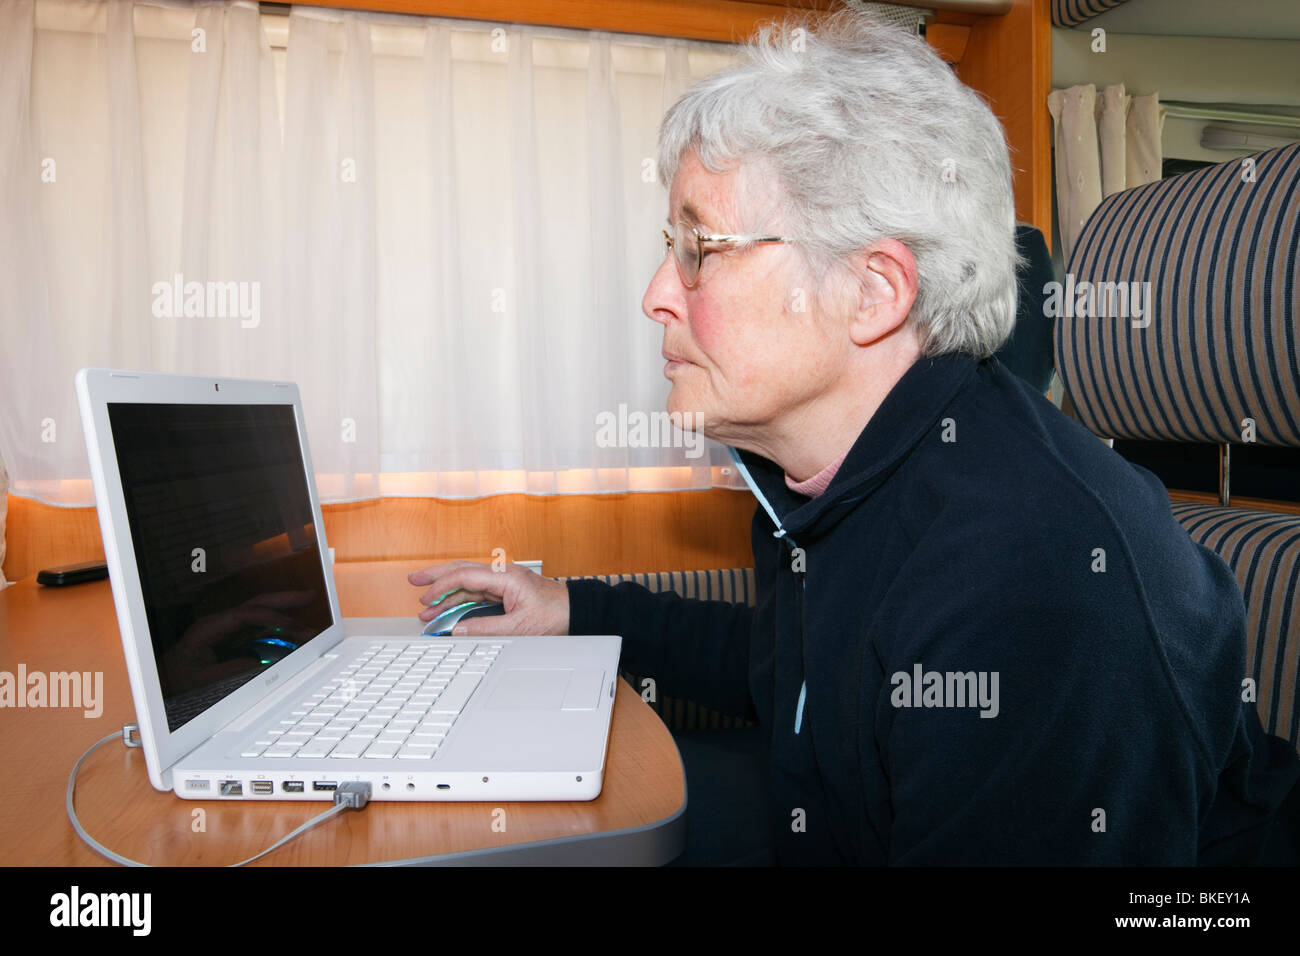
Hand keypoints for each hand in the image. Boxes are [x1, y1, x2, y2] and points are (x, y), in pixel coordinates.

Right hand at [408, 560, 569, 636]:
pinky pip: (477, 593)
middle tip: (414, 581)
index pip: (465, 576)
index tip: (426, 598)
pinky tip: (448, 608)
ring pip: (468, 583)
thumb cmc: (555, 615)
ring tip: (426, 607)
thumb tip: (458, 631)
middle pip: (462, 571)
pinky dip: (460, 600)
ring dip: (447, 594)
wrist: (577, 612)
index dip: (442, 586)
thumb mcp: (519, 627)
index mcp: (506, 577)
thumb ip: (485, 628)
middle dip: (436, 577)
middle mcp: (502, 575)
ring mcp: (503, 582)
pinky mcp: (506, 592)